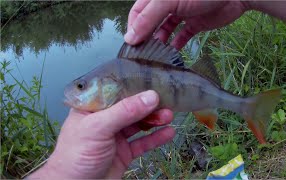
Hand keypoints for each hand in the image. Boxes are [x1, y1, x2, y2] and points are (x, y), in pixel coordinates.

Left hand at [29, 90, 174, 178]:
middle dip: (147, 105)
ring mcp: (115, 137)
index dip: (133, 86)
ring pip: (138, 124)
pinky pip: (143, 143)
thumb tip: (151, 96)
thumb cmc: (76, 155)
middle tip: (165, 102)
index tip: (152, 82)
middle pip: (130, 108)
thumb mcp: (98, 127)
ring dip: (154, 120)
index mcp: (92, 108)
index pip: (115, 91)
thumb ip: (125, 111)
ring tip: (169, 116)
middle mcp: (104, 120)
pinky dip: (156, 138)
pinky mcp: (124, 153)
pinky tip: (168, 133)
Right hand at [125, 0, 248, 48]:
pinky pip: (180, 37)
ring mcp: (181, 15)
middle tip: (142, 57)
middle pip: (150, 23)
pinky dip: (176, 46)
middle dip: (145, 38)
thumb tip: (130, 38)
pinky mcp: (194, 25)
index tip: (131, 46)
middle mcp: (167, 5)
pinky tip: (172, 56)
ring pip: (164, 32)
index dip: (133, 29)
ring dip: (159, 44)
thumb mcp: (169, 1)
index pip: (137, 13)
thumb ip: (148, 18)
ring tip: (156, 58)